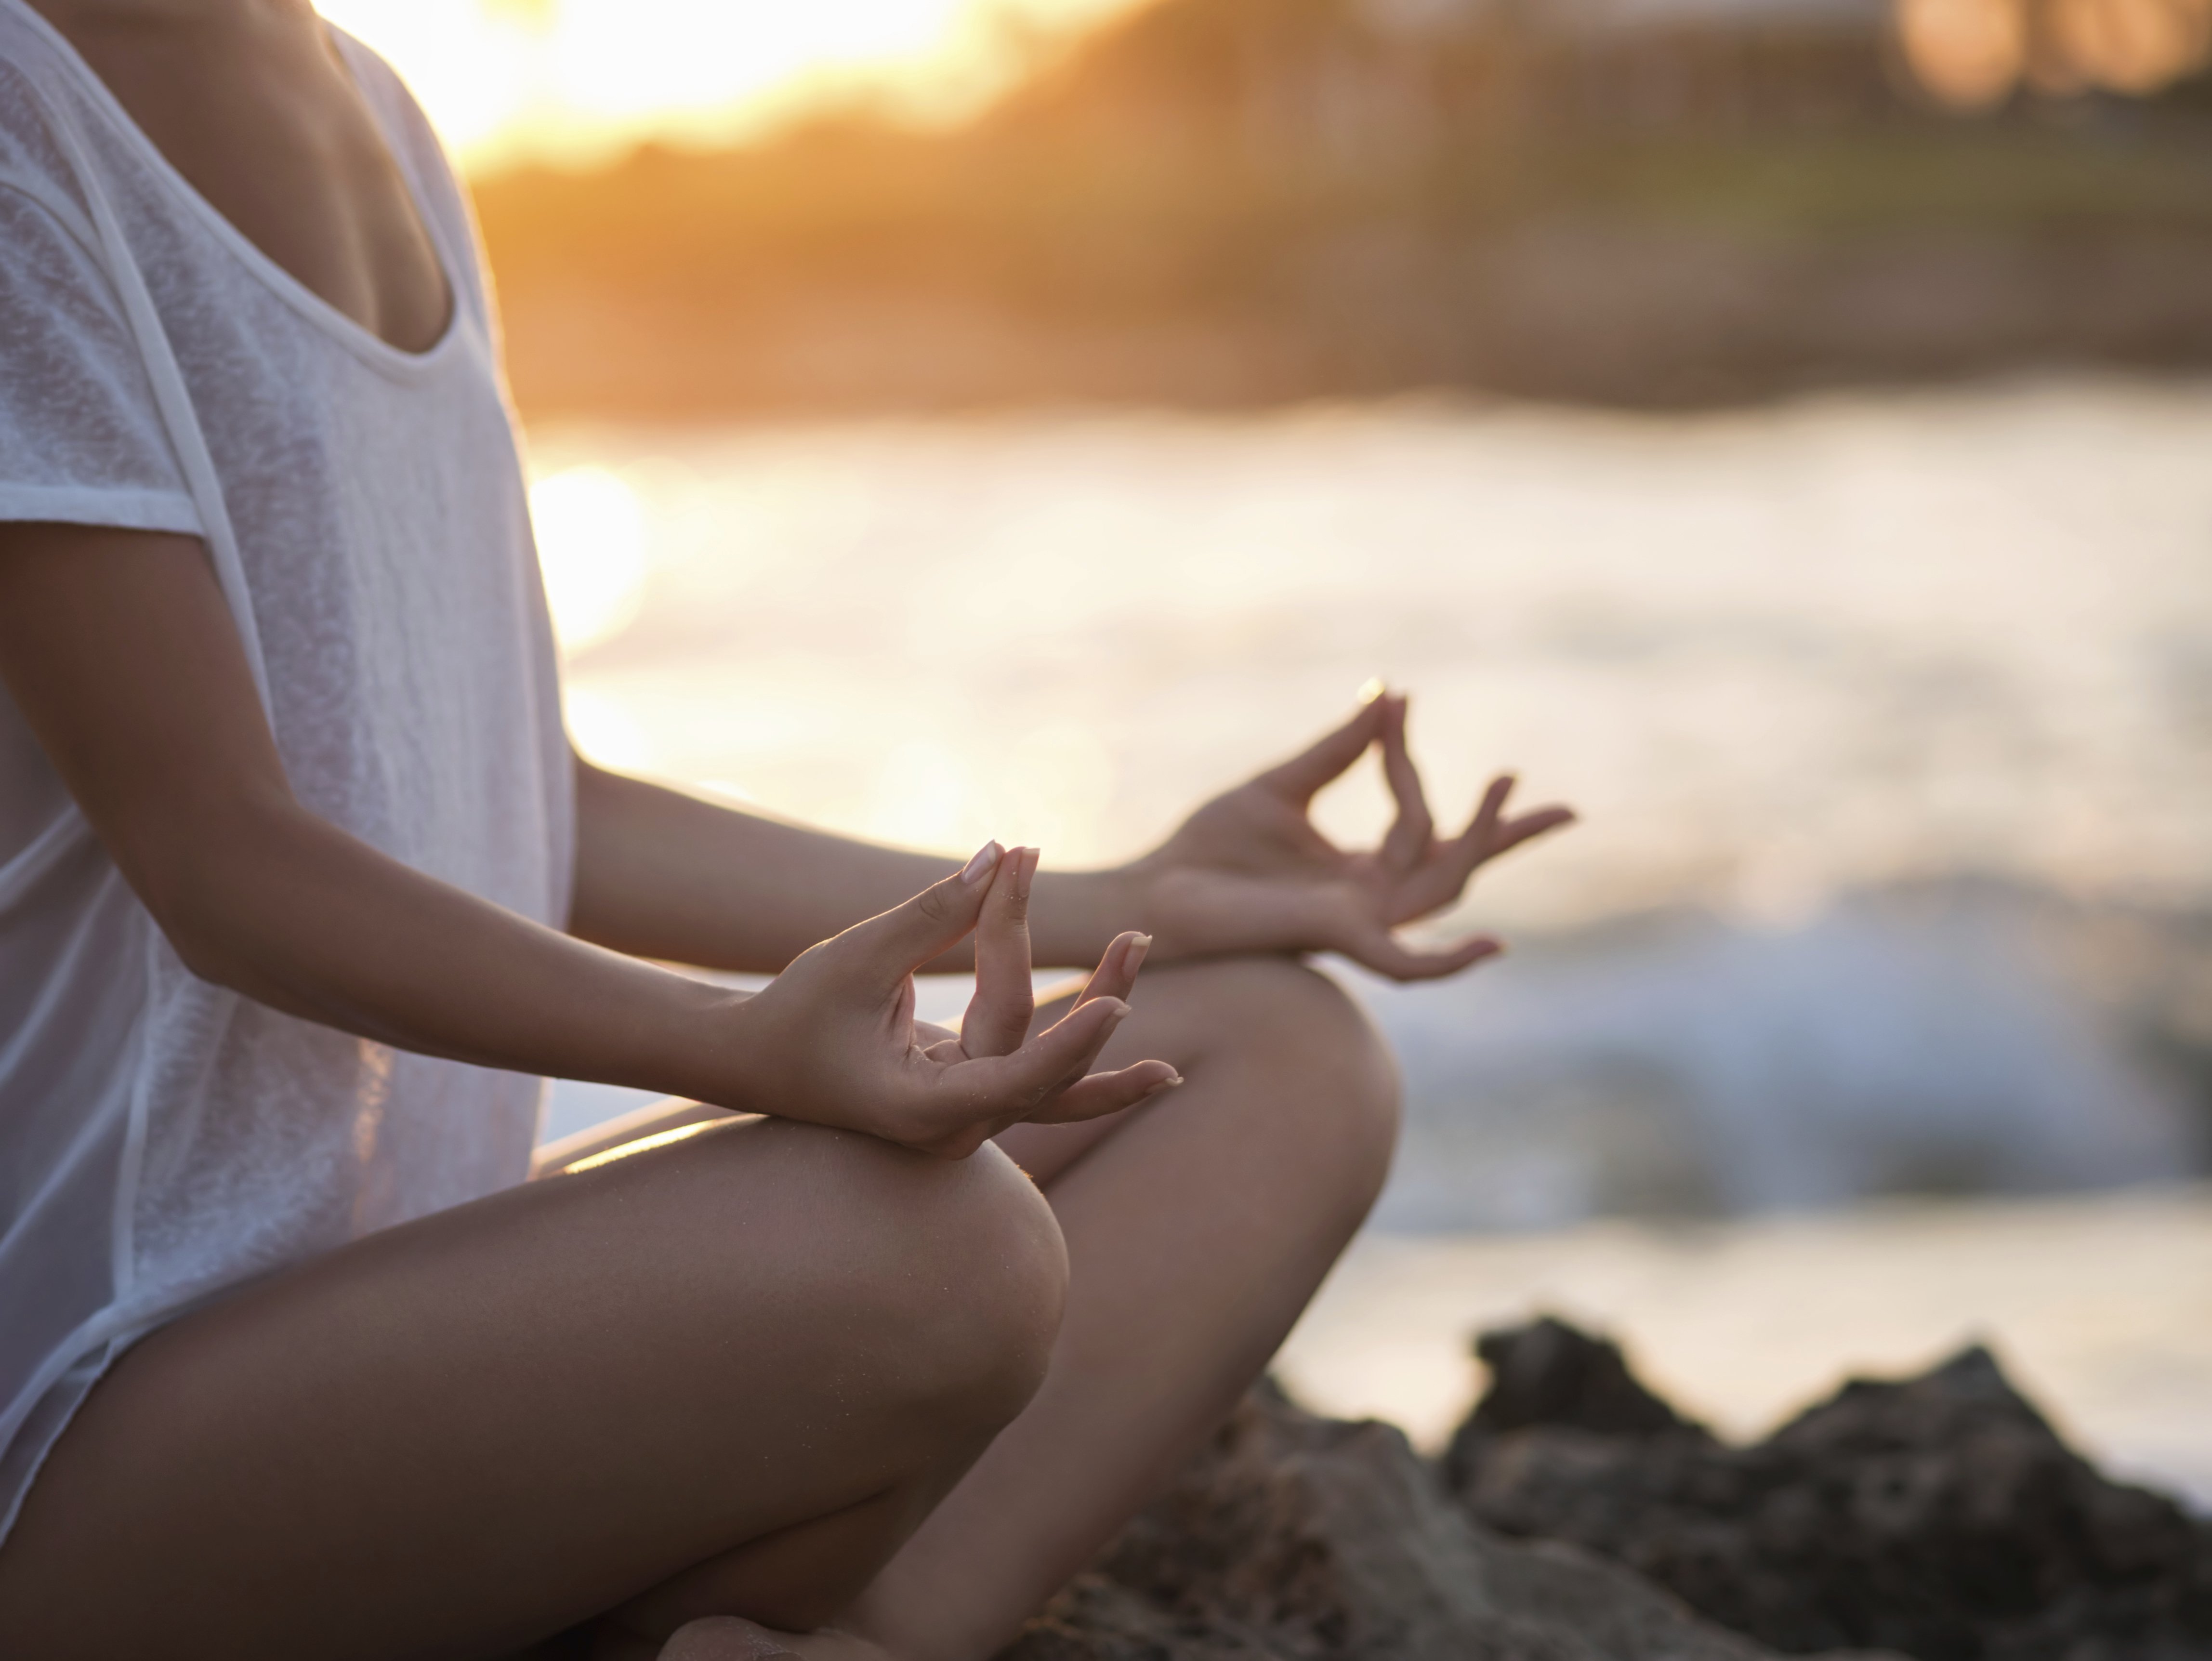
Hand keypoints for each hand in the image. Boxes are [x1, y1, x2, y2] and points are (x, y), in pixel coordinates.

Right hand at [729, 843, 1179, 1157]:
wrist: (755, 1059)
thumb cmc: (797, 1012)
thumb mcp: (859, 958)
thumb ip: (935, 912)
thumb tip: (1002, 854)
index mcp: (922, 1112)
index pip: (1017, 1082)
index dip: (1071, 1045)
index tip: (1120, 1007)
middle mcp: (956, 1126)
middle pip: (1048, 1067)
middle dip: (1098, 1001)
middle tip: (1137, 937)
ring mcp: (968, 1113)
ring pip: (1052, 1067)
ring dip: (1095, 1004)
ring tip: (1136, 941)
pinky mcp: (972, 1088)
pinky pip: (1035, 1058)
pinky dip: (1070, 1021)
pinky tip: (1117, 996)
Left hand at [1126, 692, 1575, 980]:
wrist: (1158, 889)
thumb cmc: (1211, 847)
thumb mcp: (1283, 786)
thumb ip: (1341, 749)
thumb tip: (1389, 696)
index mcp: (1359, 871)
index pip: (1431, 834)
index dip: (1455, 793)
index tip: (1428, 722)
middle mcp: (1370, 902)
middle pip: (1458, 868)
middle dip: (1507, 837)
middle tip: (1564, 809)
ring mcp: (1360, 925)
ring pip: (1443, 891)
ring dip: (1481, 845)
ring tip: (1508, 791)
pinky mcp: (1338, 941)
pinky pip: (1406, 966)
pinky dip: (1449, 962)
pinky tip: (1492, 945)